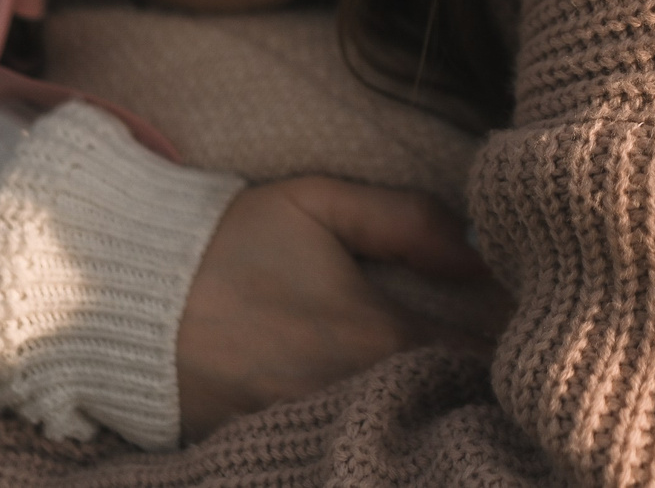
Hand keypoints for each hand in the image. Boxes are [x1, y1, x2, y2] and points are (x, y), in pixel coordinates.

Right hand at [175, 177, 504, 439]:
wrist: (121, 293)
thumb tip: (479, 255)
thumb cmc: (228, 239)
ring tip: (455, 400)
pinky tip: (388, 423)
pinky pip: (341, 449)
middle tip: (507, 376)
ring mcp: (309, 432)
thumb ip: (409, 221)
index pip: (480, 363)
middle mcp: (352, 397)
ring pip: (399, 438)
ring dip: (429, 419)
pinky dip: (371, 440)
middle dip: (479, 397)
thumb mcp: (319, 203)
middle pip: (447, 412)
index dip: (512, 354)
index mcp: (377, 337)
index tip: (533, 337)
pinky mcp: (269, 452)